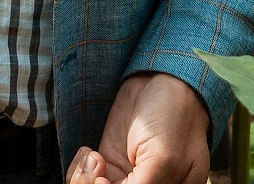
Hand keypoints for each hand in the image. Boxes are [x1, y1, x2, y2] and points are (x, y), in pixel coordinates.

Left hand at [66, 72, 210, 183]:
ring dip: (83, 179)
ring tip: (93, 158)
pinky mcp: (108, 163)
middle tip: (98, 172)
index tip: (105, 182)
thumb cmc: (173, 119)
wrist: (162, 80)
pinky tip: (90, 153)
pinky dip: (80, 168)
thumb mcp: (162, 160)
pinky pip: (85, 178)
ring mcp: (126, 178)